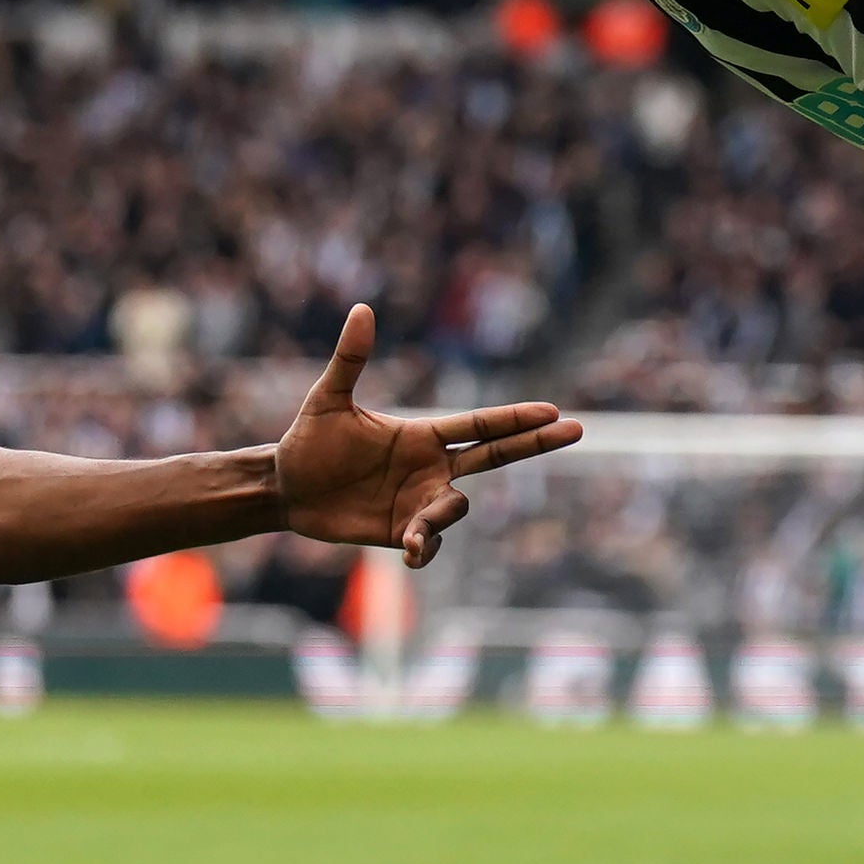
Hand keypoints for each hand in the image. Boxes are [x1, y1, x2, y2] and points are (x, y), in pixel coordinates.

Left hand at [272, 304, 582, 564]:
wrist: (286, 488)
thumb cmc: (308, 440)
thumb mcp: (328, 398)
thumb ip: (350, 358)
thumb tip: (362, 310)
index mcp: (421, 435)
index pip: (479, 424)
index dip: (514, 418)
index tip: (551, 411)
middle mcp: (429, 467)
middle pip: (495, 456)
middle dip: (534, 444)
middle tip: (576, 431)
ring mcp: (419, 501)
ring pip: (456, 508)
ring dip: (441, 520)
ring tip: (415, 536)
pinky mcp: (403, 533)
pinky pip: (431, 544)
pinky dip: (427, 548)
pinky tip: (411, 554)